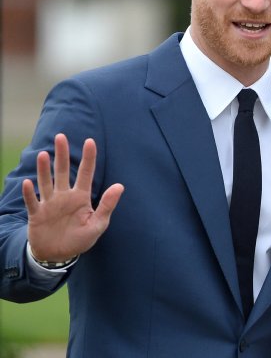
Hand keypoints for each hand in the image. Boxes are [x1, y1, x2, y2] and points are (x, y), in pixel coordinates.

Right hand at [22, 133, 123, 261]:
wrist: (59, 255)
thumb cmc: (80, 238)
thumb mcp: (98, 224)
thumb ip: (107, 205)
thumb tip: (120, 186)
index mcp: (81, 197)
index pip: (85, 173)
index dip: (88, 158)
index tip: (90, 141)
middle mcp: (64, 196)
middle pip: (62, 171)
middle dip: (62, 154)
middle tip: (61, 136)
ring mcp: (49, 204)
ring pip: (46, 182)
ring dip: (44, 169)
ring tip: (43, 155)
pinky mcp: (37, 214)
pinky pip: (32, 202)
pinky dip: (30, 193)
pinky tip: (29, 182)